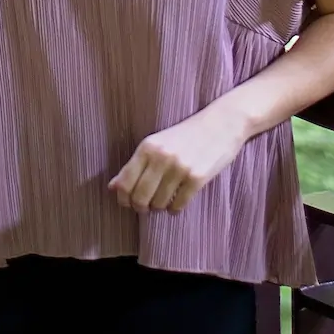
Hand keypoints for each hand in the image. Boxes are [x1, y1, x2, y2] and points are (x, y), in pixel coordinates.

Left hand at [109, 104, 251, 213]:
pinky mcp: (198, 178)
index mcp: (146, 148)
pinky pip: (178, 205)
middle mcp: (160, 157)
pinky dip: (174, 209)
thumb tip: (112, 187)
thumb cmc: (186, 136)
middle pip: (139, 197)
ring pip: (158, 204)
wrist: (221, 124)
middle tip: (145, 207)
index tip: (127, 203)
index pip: (124, 183)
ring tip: (163, 202)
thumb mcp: (156, 144)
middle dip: (140, 207)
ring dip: (159, 208)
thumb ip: (134, 165)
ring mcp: (180, 168)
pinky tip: (176, 204)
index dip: (123, 199)